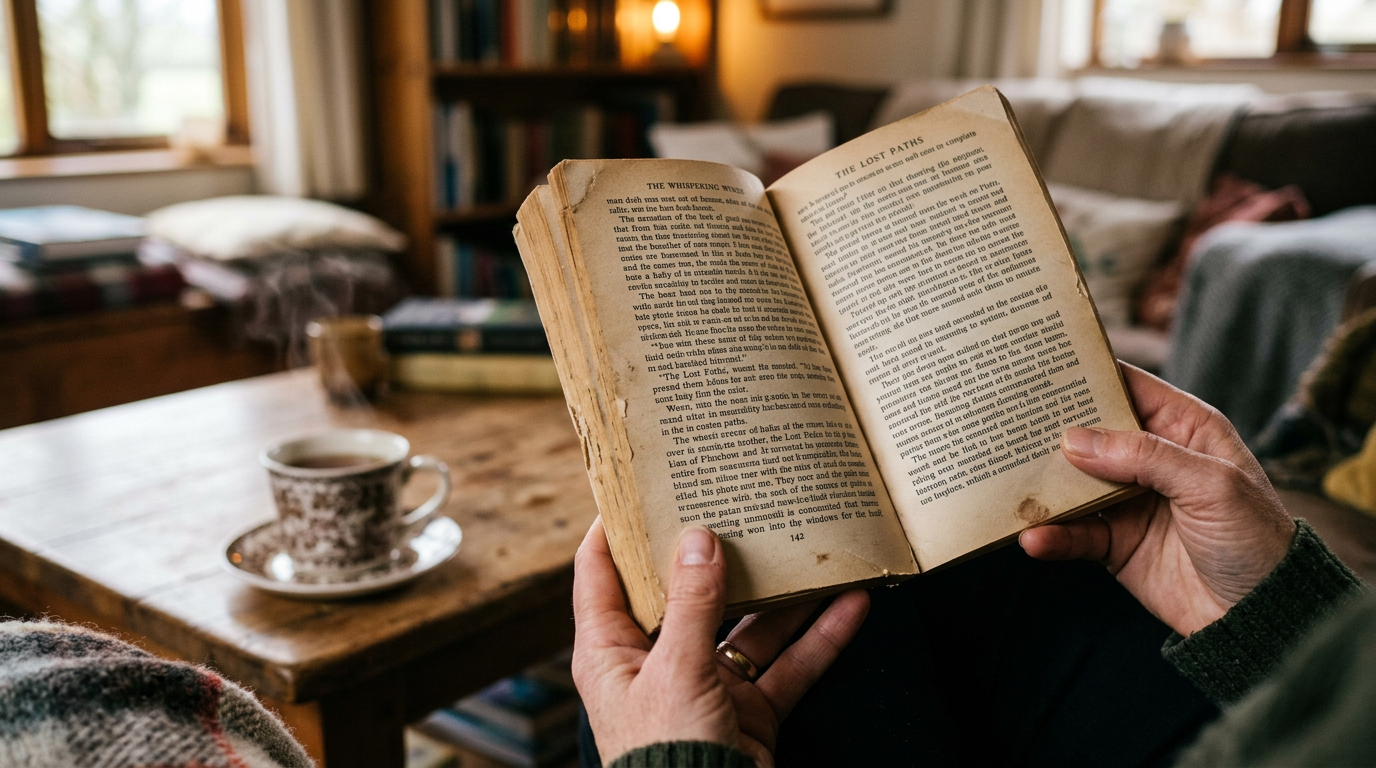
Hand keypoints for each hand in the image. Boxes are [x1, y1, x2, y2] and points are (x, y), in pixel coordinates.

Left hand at [572, 518, 868, 766]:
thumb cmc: (666, 757)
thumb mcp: (676, 671)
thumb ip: (693, 603)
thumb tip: (699, 536)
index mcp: (611, 651)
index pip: (601, 573)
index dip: (616, 526)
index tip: (640, 481)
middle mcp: (655, 662)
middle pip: (686, 591)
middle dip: (717, 551)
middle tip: (739, 499)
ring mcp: (704, 685)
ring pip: (747, 625)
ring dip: (782, 593)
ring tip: (813, 546)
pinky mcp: (748, 711)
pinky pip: (785, 666)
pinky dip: (818, 639)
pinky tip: (849, 605)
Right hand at [1019, 364, 1294, 635]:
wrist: (1261, 616)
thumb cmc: (1255, 539)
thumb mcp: (1211, 485)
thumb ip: (1145, 456)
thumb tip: (1075, 439)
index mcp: (1184, 429)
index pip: (1129, 388)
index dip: (1088, 376)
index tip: (1041, 367)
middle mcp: (1152, 460)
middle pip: (1090, 434)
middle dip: (1050, 430)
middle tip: (1007, 421)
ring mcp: (1130, 501)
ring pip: (1074, 483)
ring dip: (1043, 486)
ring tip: (1008, 483)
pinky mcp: (1116, 543)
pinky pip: (1076, 534)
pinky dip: (1053, 536)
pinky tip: (1034, 537)